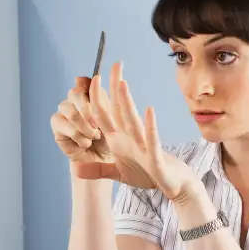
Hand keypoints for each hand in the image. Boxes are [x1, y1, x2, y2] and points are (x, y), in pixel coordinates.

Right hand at [50, 77, 111, 170]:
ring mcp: (64, 112)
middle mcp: (75, 101)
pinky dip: (78, 136)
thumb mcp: (113, 120)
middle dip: (87, 108)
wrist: (104, 160)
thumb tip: (79, 78)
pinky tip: (86, 143)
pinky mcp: (57, 125)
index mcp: (92, 97)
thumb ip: (102, 99)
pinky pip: (63, 124)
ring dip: (84, 126)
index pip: (84, 82)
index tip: (96, 83)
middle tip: (98, 124)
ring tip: (95, 137)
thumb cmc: (111, 139)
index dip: (86, 83)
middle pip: (74, 93)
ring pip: (69, 110)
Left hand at [79, 62, 200, 201]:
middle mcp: (131, 138)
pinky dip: (150, 126)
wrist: (174, 186)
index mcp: (120, 140)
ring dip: (127, 103)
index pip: (104, 115)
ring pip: (132, 121)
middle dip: (115, 87)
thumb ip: (97, 170)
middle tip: (115, 64)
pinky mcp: (155, 157)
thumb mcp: (118, 174)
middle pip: (119, 109)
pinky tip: (149, 110)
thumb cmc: (150, 176)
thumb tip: (74, 169)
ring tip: (121, 83)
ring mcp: (144, 145)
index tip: (92, 79)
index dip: (96, 98)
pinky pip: (152, 139)